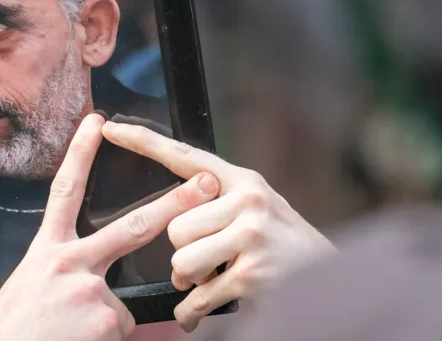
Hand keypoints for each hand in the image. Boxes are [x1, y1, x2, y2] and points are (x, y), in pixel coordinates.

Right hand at [0, 113, 221, 340]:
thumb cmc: (10, 329)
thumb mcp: (31, 286)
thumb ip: (64, 272)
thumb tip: (93, 283)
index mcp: (46, 249)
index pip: (66, 191)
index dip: (81, 154)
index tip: (98, 123)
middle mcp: (69, 261)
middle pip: (130, 226)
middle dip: (173, 204)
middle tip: (206, 183)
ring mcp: (90, 289)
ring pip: (122, 302)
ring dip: (104, 321)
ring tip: (69, 333)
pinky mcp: (105, 318)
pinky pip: (122, 328)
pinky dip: (105, 339)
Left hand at [102, 121, 336, 332]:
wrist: (330, 279)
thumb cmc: (282, 244)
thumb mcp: (255, 207)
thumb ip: (217, 201)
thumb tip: (172, 209)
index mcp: (241, 180)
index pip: (184, 156)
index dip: (143, 142)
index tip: (111, 128)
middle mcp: (247, 200)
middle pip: (174, 227)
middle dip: (183, 252)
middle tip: (206, 260)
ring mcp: (251, 236)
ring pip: (181, 261)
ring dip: (188, 281)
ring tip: (211, 278)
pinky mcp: (252, 274)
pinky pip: (197, 296)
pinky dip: (191, 312)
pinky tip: (197, 313)